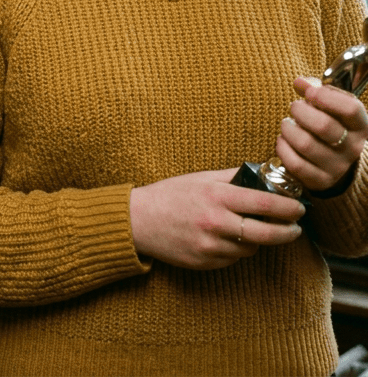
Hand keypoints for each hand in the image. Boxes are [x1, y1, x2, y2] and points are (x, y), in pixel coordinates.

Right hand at [129, 168, 304, 268]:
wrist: (139, 220)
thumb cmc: (170, 195)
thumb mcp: (200, 178)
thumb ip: (232, 177)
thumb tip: (263, 174)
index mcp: (216, 196)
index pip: (263, 203)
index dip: (287, 207)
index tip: (299, 208)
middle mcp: (216, 222)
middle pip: (267, 233)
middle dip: (288, 231)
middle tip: (295, 228)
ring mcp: (211, 246)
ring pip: (251, 248)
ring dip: (259, 240)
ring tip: (253, 228)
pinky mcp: (206, 262)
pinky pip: (234, 259)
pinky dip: (238, 249)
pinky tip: (229, 238)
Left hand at [274, 76, 367, 192]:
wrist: (333, 160)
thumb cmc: (329, 125)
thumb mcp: (329, 106)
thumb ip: (315, 90)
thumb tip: (300, 83)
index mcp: (360, 125)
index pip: (350, 108)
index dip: (325, 96)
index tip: (309, 93)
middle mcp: (352, 147)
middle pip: (324, 125)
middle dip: (300, 111)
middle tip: (294, 108)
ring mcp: (338, 167)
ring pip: (306, 144)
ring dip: (288, 129)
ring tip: (287, 124)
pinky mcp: (320, 180)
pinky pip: (295, 163)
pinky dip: (283, 148)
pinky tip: (284, 140)